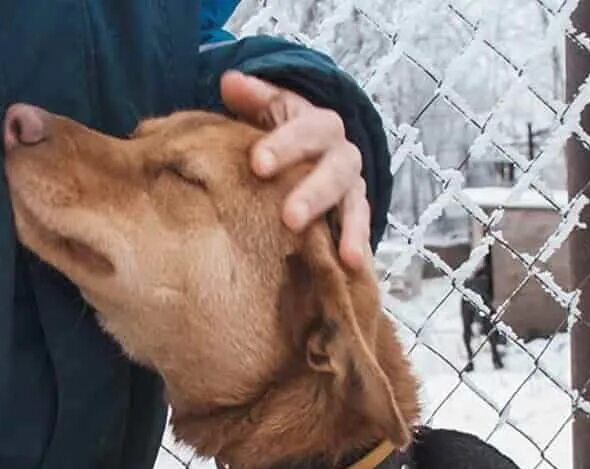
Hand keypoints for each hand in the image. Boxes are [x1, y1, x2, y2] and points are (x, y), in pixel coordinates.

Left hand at [220, 71, 371, 270]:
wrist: (308, 155)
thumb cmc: (279, 134)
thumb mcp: (268, 110)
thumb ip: (253, 98)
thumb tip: (229, 81)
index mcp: (319, 126)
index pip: (307, 129)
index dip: (285, 145)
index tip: (257, 164)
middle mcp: (342, 155)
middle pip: (335, 170)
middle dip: (314, 193)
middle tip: (290, 217)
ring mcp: (352, 189)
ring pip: (354, 204)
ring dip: (349, 229)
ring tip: (345, 256)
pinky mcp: (354, 217)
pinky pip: (360, 231)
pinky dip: (358, 246)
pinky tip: (354, 268)